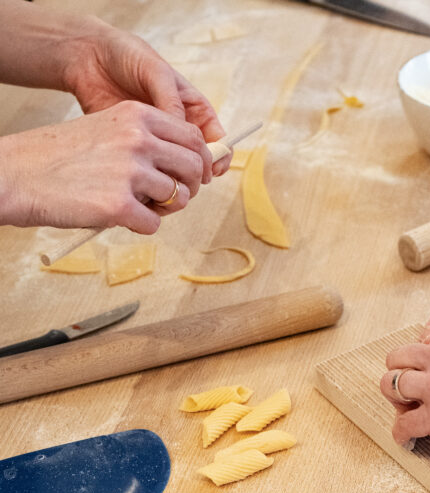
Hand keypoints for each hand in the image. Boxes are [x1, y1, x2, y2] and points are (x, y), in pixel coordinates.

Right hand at [0, 101, 210, 231]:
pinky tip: (120, 218)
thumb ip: (147, 142)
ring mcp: (130, 172)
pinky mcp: (120, 205)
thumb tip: (192, 167)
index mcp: (137, 115)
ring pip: (179, 198)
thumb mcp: (108, 130)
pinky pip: (155, 224)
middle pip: (193, 168)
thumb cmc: (61, 157)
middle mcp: (138, 139)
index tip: (188, 176)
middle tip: (168, 197)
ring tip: (138, 206)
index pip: (193, 138)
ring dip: (164, 208)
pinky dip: (141, 226)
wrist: (17, 174)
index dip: (197, 161)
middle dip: (187, 187)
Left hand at [62, 17, 230, 176]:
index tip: (211, 168)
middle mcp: (179, 129)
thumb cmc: (128, 55)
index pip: (218, 141)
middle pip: (199, 161)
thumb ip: (172, 102)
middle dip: (197, 173)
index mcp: (193, 110)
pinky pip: (150, 169)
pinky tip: (146, 176)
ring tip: (166, 178)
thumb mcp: (156, 72)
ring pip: (176, 169)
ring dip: (175, 179)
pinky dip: (151, 177)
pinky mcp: (137, 148)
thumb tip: (186, 135)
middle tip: (188, 180)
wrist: (89, 57)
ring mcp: (159, 140)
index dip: (220, 157)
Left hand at [379, 319, 429, 474]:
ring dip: (398, 403)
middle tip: (410, 394)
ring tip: (409, 414)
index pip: (421, 341)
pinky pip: (401, 424)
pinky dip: (402, 434)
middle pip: (396, 359)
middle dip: (400, 377)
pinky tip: (409, 438)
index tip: (425, 376)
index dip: (421, 362)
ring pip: (390, 386)